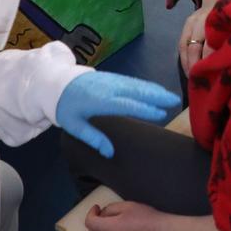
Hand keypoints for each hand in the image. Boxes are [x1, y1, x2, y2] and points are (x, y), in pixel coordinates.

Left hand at [56, 72, 180, 157]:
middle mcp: (109, 88)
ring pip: (136, 84)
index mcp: (100, 101)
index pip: (126, 105)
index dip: (144, 109)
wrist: (56, 83)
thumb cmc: (66, 107)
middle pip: (136, 91)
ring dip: (154, 89)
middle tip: (175, 102)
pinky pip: (131, 81)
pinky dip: (145, 85)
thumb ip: (93, 138)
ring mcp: (111, 80)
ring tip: (170, 96)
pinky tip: (155, 90)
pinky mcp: (111, 77)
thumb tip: (110, 153)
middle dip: (156, 96)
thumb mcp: (75, 126)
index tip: (160, 114)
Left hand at [85, 202, 168, 230]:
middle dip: (94, 222)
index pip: (89, 222)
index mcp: (109, 228)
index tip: (97, 208)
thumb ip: (110, 209)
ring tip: (110, 223)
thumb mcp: (127, 206)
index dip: (91, 213)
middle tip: (103, 214)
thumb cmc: (145, 217)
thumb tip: (103, 213)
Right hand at [178, 0, 230, 74]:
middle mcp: (201, 19)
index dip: (210, 60)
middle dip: (196, 65)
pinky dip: (183, 59)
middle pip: (194, 46)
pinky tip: (188, 71)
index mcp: (216, 20)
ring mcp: (192, 21)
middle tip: (201, 81)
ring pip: (185, 46)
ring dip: (187, 64)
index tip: (214, 75)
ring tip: (193, 79)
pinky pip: (181, 44)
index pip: (210, 43)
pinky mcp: (185, 24)